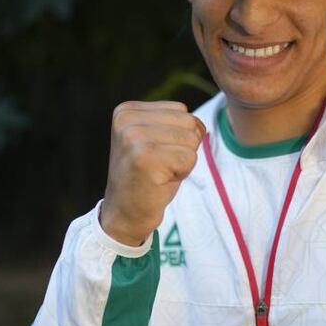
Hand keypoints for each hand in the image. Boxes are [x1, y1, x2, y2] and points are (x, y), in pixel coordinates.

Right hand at [100, 101, 204, 245]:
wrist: (124, 215)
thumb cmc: (146, 177)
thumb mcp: (155, 140)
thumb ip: (174, 123)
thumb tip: (201, 126)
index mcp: (127, 111)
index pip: (181, 110)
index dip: (178, 137)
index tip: (155, 155)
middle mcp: (127, 120)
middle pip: (189, 123)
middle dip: (183, 148)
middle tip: (159, 166)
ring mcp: (134, 138)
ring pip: (191, 140)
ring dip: (183, 161)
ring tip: (159, 173)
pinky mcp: (145, 159)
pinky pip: (190, 158)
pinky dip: (182, 174)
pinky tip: (160, 181)